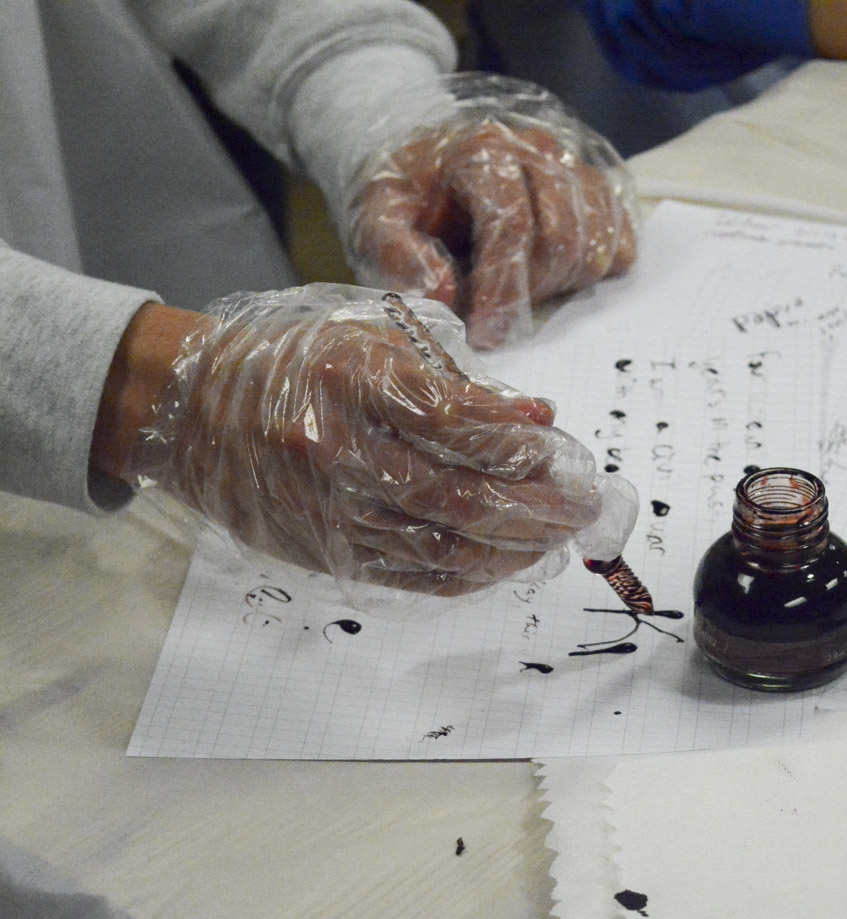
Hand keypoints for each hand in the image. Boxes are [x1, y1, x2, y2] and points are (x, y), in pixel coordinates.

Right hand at [108, 288, 606, 595]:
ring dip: (515, 549)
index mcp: (356, 381)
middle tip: (584, 507)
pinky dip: (470, 574)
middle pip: (464, 494)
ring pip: (445, 546)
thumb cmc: (296, 365)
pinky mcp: (327, 552)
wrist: (191, 412)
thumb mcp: (374, 343)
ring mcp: (333, 509)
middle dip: (538, 507)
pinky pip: (414, 575)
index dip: (520, 445)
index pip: (462, 424)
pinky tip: (505, 562)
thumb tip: (538, 422)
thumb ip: (457, 384)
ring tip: (556, 539)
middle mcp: (342, 450)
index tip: (559, 450)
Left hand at [342, 80, 636, 349]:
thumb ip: (396, 255)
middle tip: (496, 313)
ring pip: (596, 244)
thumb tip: (444, 294)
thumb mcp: (376, 219)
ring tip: (520, 291)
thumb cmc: (408, 196)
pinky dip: (599, 268)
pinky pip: (622, 236)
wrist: (430, 158)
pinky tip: (558, 278)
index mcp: (482, 151)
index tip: (488, 335)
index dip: (503, 291)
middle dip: (530, 292)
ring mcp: (574, 166)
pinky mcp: (599, 186)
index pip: (511, 227)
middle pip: (561, 240)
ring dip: (562, 285)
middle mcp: (538, 149)